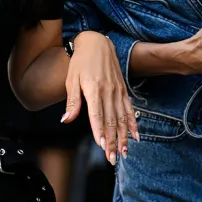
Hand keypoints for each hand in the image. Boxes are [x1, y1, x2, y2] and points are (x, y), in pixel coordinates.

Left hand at [62, 31, 139, 164]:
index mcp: (94, 89)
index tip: (103, 147)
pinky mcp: (123, 90)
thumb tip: (66, 120)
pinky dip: (133, 124)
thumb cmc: (80, 62)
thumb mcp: (71, 80)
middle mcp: (108, 91)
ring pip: (122, 118)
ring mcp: (118, 91)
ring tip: (125, 152)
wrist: (97, 43)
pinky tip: (136, 136)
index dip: (100, 132)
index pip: (97, 116)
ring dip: (124, 137)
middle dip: (113, 141)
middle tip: (113, 158)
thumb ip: (72, 102)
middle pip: (111, 121)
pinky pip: (129, 110)